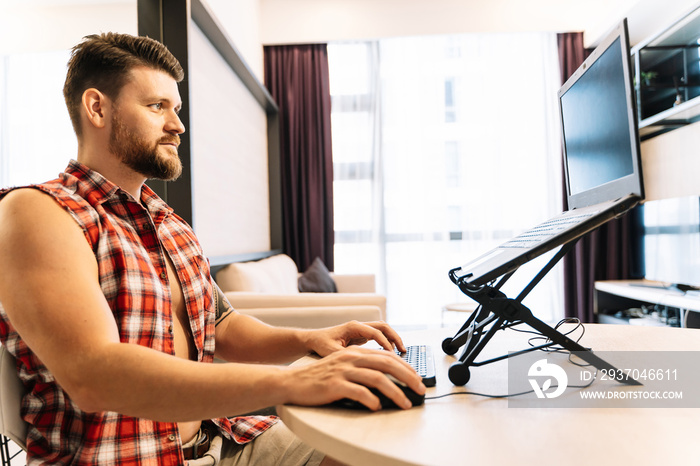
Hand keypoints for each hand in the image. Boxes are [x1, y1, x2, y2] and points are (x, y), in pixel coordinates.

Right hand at [284, 346, 425, 410]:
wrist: (292, 381)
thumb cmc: (319, 378)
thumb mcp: (342, 366)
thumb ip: (362, 369)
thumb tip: (387, 381)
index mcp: (354, 352)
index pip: (387, 356)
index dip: (405, 367)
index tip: (417, 378)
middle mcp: (350, 358)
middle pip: (387, 364)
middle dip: (408, 377)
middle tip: (420, 390)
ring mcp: (342, 371)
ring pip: (377, 378)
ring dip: (395, 392)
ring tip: (405, 403)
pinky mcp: (334, 385)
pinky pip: (358, 392)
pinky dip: (371, 400)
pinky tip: (378, 406)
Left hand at [304, 321, 406, 357]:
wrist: (312, 340)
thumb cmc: (320, 344)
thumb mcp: (332, 352)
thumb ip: (347, 357)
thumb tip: (361, 366)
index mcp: (353, 327)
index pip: (375, 332)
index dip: (385, 343)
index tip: (392, 355)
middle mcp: (359, 326)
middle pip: (383, 327)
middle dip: (395, 338)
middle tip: (403, 351)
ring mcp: (360, 330)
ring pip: (383, 330)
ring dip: (393, 339)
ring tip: (402, 353)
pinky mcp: (360, 336)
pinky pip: (378, 337)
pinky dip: (387, 343)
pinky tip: (391, 356)